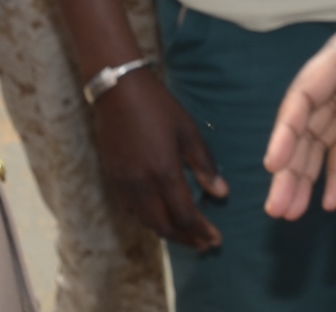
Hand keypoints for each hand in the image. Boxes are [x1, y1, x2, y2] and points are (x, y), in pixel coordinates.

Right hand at [91, 68, 227, 248]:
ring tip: (186, 235)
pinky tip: (159, 217)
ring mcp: (124, 185)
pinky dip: (148, 220)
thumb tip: (222, 193)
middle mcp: (142, 186)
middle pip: (165, 226)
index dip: (202, 231)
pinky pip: (131, 211)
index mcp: (164, 173)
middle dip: (187, 239)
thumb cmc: (158, 107)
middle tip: (204, 245)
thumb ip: (204, 165)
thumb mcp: (188, 131)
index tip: (217, 240)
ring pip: (146, 221)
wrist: (117, 92)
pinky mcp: (113, 179)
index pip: (185, 215)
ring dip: (168, 232)